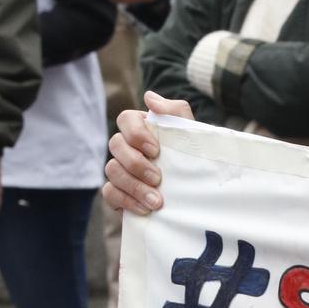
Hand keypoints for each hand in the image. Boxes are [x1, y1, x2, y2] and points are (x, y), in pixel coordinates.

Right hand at [103, 90, 193, 214]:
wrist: (199, 192)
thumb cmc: (194, 157)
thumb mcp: (192, 133)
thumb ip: (175, 111)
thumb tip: (149, 97)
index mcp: (142, 127)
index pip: (125, 119)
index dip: (136, 134)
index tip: (156, 150)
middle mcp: (127, 146)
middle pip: (115, 145)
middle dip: (136, 163)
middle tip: (158, 178)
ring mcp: (120, 169)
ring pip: (111, 170)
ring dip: (134, 186)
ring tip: (156, 201)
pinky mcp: (118, 192)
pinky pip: (109, 192)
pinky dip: (126, 200)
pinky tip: (145, 210)